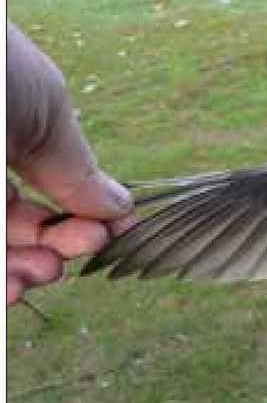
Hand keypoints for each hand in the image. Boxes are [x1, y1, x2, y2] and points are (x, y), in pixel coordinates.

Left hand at [7, 22, 131, 304]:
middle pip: (17, 231)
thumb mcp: (47, 112)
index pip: (43, 193)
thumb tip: (119, 207)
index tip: (113, 231)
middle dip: (56, 248)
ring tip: (46, 269)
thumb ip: (78, 169)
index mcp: (3, 137)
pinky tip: (10, 289)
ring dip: (26, 272)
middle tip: (85, 245)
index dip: (80, 217)